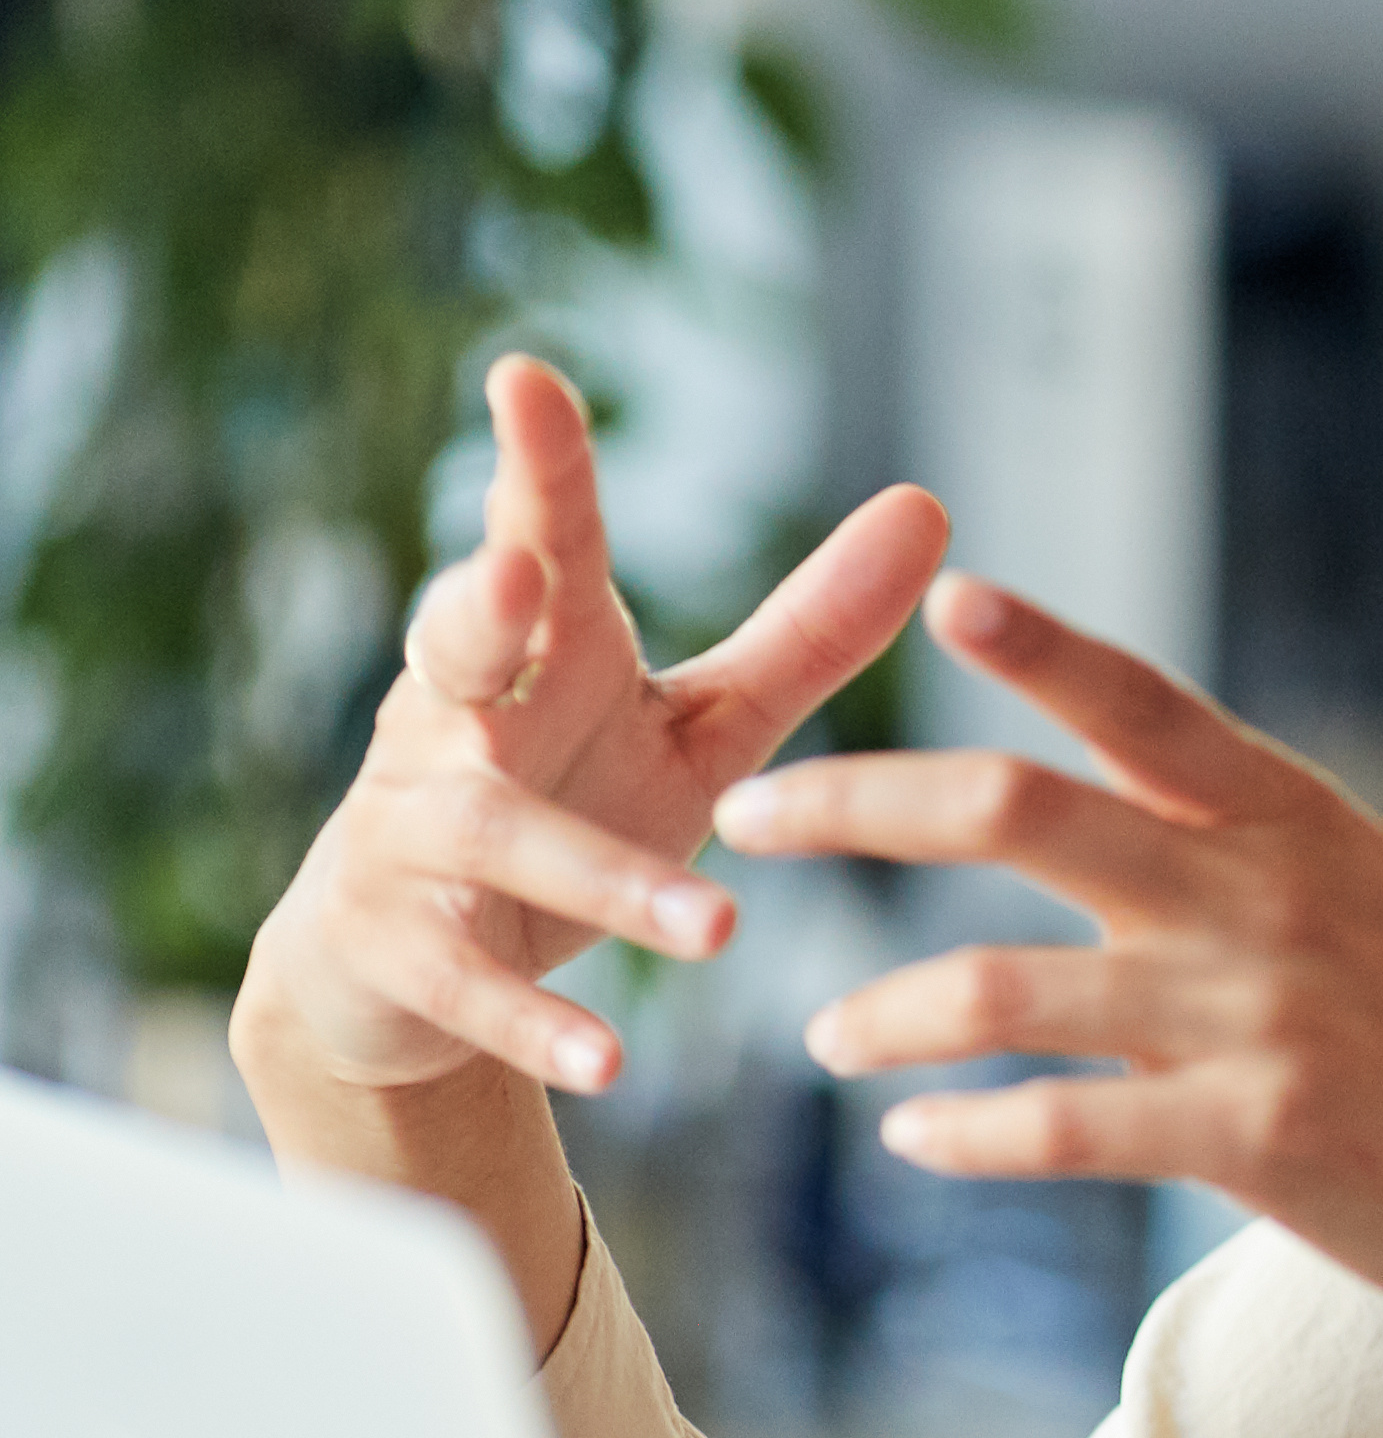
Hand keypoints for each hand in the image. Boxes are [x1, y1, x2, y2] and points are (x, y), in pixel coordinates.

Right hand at [231, 357, 944, 1346]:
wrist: (407, 974)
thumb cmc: (570, 801)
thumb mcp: (698, 721)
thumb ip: (811, 630)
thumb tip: (931, 504)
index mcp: (537, 652)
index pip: (534, 538)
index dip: (532, 461)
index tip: (526, 376)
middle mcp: (456, 723)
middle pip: (458, 648)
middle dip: (478, 607)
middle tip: (516, 576)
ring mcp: (412, 833)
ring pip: (496, 835)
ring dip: (606, 880)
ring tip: (718, 930)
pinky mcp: (397, 949)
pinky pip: (467, 983)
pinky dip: (538, 1023)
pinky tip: (613, 1061)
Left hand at [713, 573, 1382, 1358]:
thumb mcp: (1370, 901)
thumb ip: (1243, 845)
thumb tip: (1109, 790)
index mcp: (1293, 822)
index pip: (1145, 704)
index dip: (1042, 642)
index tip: (946, 593)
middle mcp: (1268, 896)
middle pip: (1019, 811)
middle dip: (859, 803)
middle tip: (754, 813)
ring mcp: (1264, 1015)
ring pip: (1004, 988)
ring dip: (886, 1009)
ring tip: (828, 1031)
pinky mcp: (1261, 1134)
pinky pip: (1060, 1127)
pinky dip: (963, 1133)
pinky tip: (915, 1141)